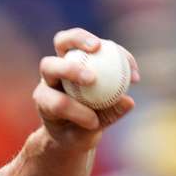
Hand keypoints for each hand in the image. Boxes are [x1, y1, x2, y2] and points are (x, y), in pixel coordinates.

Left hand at [34, 28, 140, 150]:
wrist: (70, 124)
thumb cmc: (75, 133)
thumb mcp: (85, 136)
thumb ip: (105, 119)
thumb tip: (128, 100)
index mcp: (44, 101)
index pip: (55, 101)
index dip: (74, 111)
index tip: (94, 123)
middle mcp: (48, 80)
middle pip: (48, 65)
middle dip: (68, 70)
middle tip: (92, 78)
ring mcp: (61, 63)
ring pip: (62, 42)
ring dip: (81, 39)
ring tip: (102, 47)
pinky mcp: (79, 54)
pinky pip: (93, 45)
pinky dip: (113, 53)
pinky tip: (132, 67)